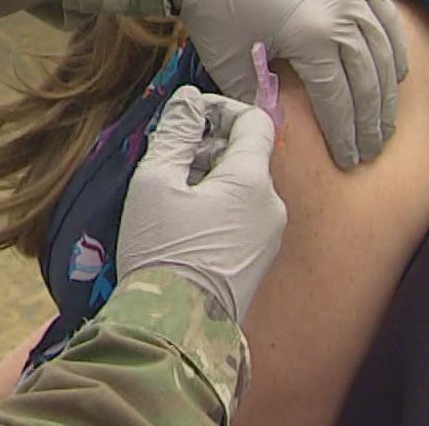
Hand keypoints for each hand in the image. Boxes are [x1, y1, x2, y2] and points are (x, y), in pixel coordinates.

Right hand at [118, 86, 287, 322]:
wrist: (176, 328)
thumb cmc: (163, 250)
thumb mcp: (156, 181)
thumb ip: (176, 133)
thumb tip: (188, 100)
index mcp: (253, 182)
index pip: (254, 121)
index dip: (221, 107)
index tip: (188, 112)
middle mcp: (272, 206)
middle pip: (247, 155)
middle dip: (208, 145)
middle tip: (167, 154)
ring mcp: (269, 237)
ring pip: (243, 187)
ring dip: (209, 176)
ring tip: (169, 191)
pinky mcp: (259, 262)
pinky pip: (243, 216)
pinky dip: (217, 205)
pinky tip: (182, 220)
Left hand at [169, 0, 407, 167]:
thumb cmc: (213, 3)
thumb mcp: (228, 61)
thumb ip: (258, 100)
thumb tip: (280, 132)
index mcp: (310, 36)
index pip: (338, 99)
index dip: (344, 134)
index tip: (349, 160)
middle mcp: (340, 11)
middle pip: (367, 80)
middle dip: (370, 121)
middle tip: (371, 150)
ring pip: (382, 49)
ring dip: (387, 90)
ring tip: (385, 121)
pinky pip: (384, 14)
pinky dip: (393, 46)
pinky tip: (394, 72)